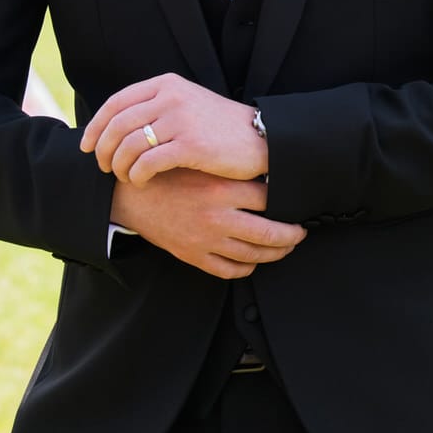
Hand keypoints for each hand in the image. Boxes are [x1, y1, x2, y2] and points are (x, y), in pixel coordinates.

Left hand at [81, 73, 267, 185]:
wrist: (261, 137)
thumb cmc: (219, 127)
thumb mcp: (186, 103)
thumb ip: (155, 107)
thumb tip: (116, 127)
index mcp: (166, 84)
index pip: (116, 102)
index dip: (95, 126)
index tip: (86, 146)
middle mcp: (170, 97)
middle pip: (118, 124)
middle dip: (103, 149)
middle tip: (102, 166)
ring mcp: (181, 120)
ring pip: (129, 145)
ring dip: (119, 166)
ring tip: (124, 177)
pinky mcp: (191, 145)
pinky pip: (148, 163)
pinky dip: (138, 175)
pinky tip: (142, 182)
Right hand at [111, 168, 304, 279]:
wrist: (131, 196)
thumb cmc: (168, 174)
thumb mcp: (200, 162)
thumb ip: (230, 170)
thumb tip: (269, 173)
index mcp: (220, 189)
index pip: (269, 198)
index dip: (288, 200)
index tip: (297, 200)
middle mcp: (217, 217)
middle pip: (270, 233)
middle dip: (292, 235)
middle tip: (301, 230)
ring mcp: (206, 241)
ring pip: (254, 255)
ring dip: (276, 252)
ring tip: (285, 245)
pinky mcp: (194, 257)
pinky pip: (231, 270)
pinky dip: (248, 267)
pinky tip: (253, 259)